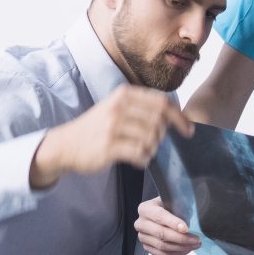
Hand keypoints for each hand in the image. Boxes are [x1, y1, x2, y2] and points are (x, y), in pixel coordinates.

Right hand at [29, 87, 190, 189]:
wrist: (65, 145)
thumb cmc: (95, 128)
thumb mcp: (116, 107)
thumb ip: (141, 108)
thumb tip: (174, 117)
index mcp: (124, 94)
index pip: (162, 102)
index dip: (179, 117)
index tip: (188, 130)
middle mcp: (119, 107)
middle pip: (159, 121)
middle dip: (162, 136)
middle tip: (154, 144)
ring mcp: (113, 126)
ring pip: (151, 138)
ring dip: (152, 149)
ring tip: (143, 152)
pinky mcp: (109, 147)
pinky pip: (140, 153)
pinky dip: (144, 159)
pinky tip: (137, 160)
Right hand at [135, 196, 200, 254]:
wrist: (160, 212)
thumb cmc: (167, 205)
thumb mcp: (172, 200)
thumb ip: (179, 206)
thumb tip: (194, 218)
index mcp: (145, 209)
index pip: (159, 216)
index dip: (173, 223)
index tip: (186, 228)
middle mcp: (141, 223)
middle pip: (161, 234)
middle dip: (181, 238)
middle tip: (196, 239)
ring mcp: (142, 237)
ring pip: (162, 246)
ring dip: (181, 247)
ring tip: (194, 244)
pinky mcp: (147, 247)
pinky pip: (162, 254)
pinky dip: (176, 253)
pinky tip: (187, 249)